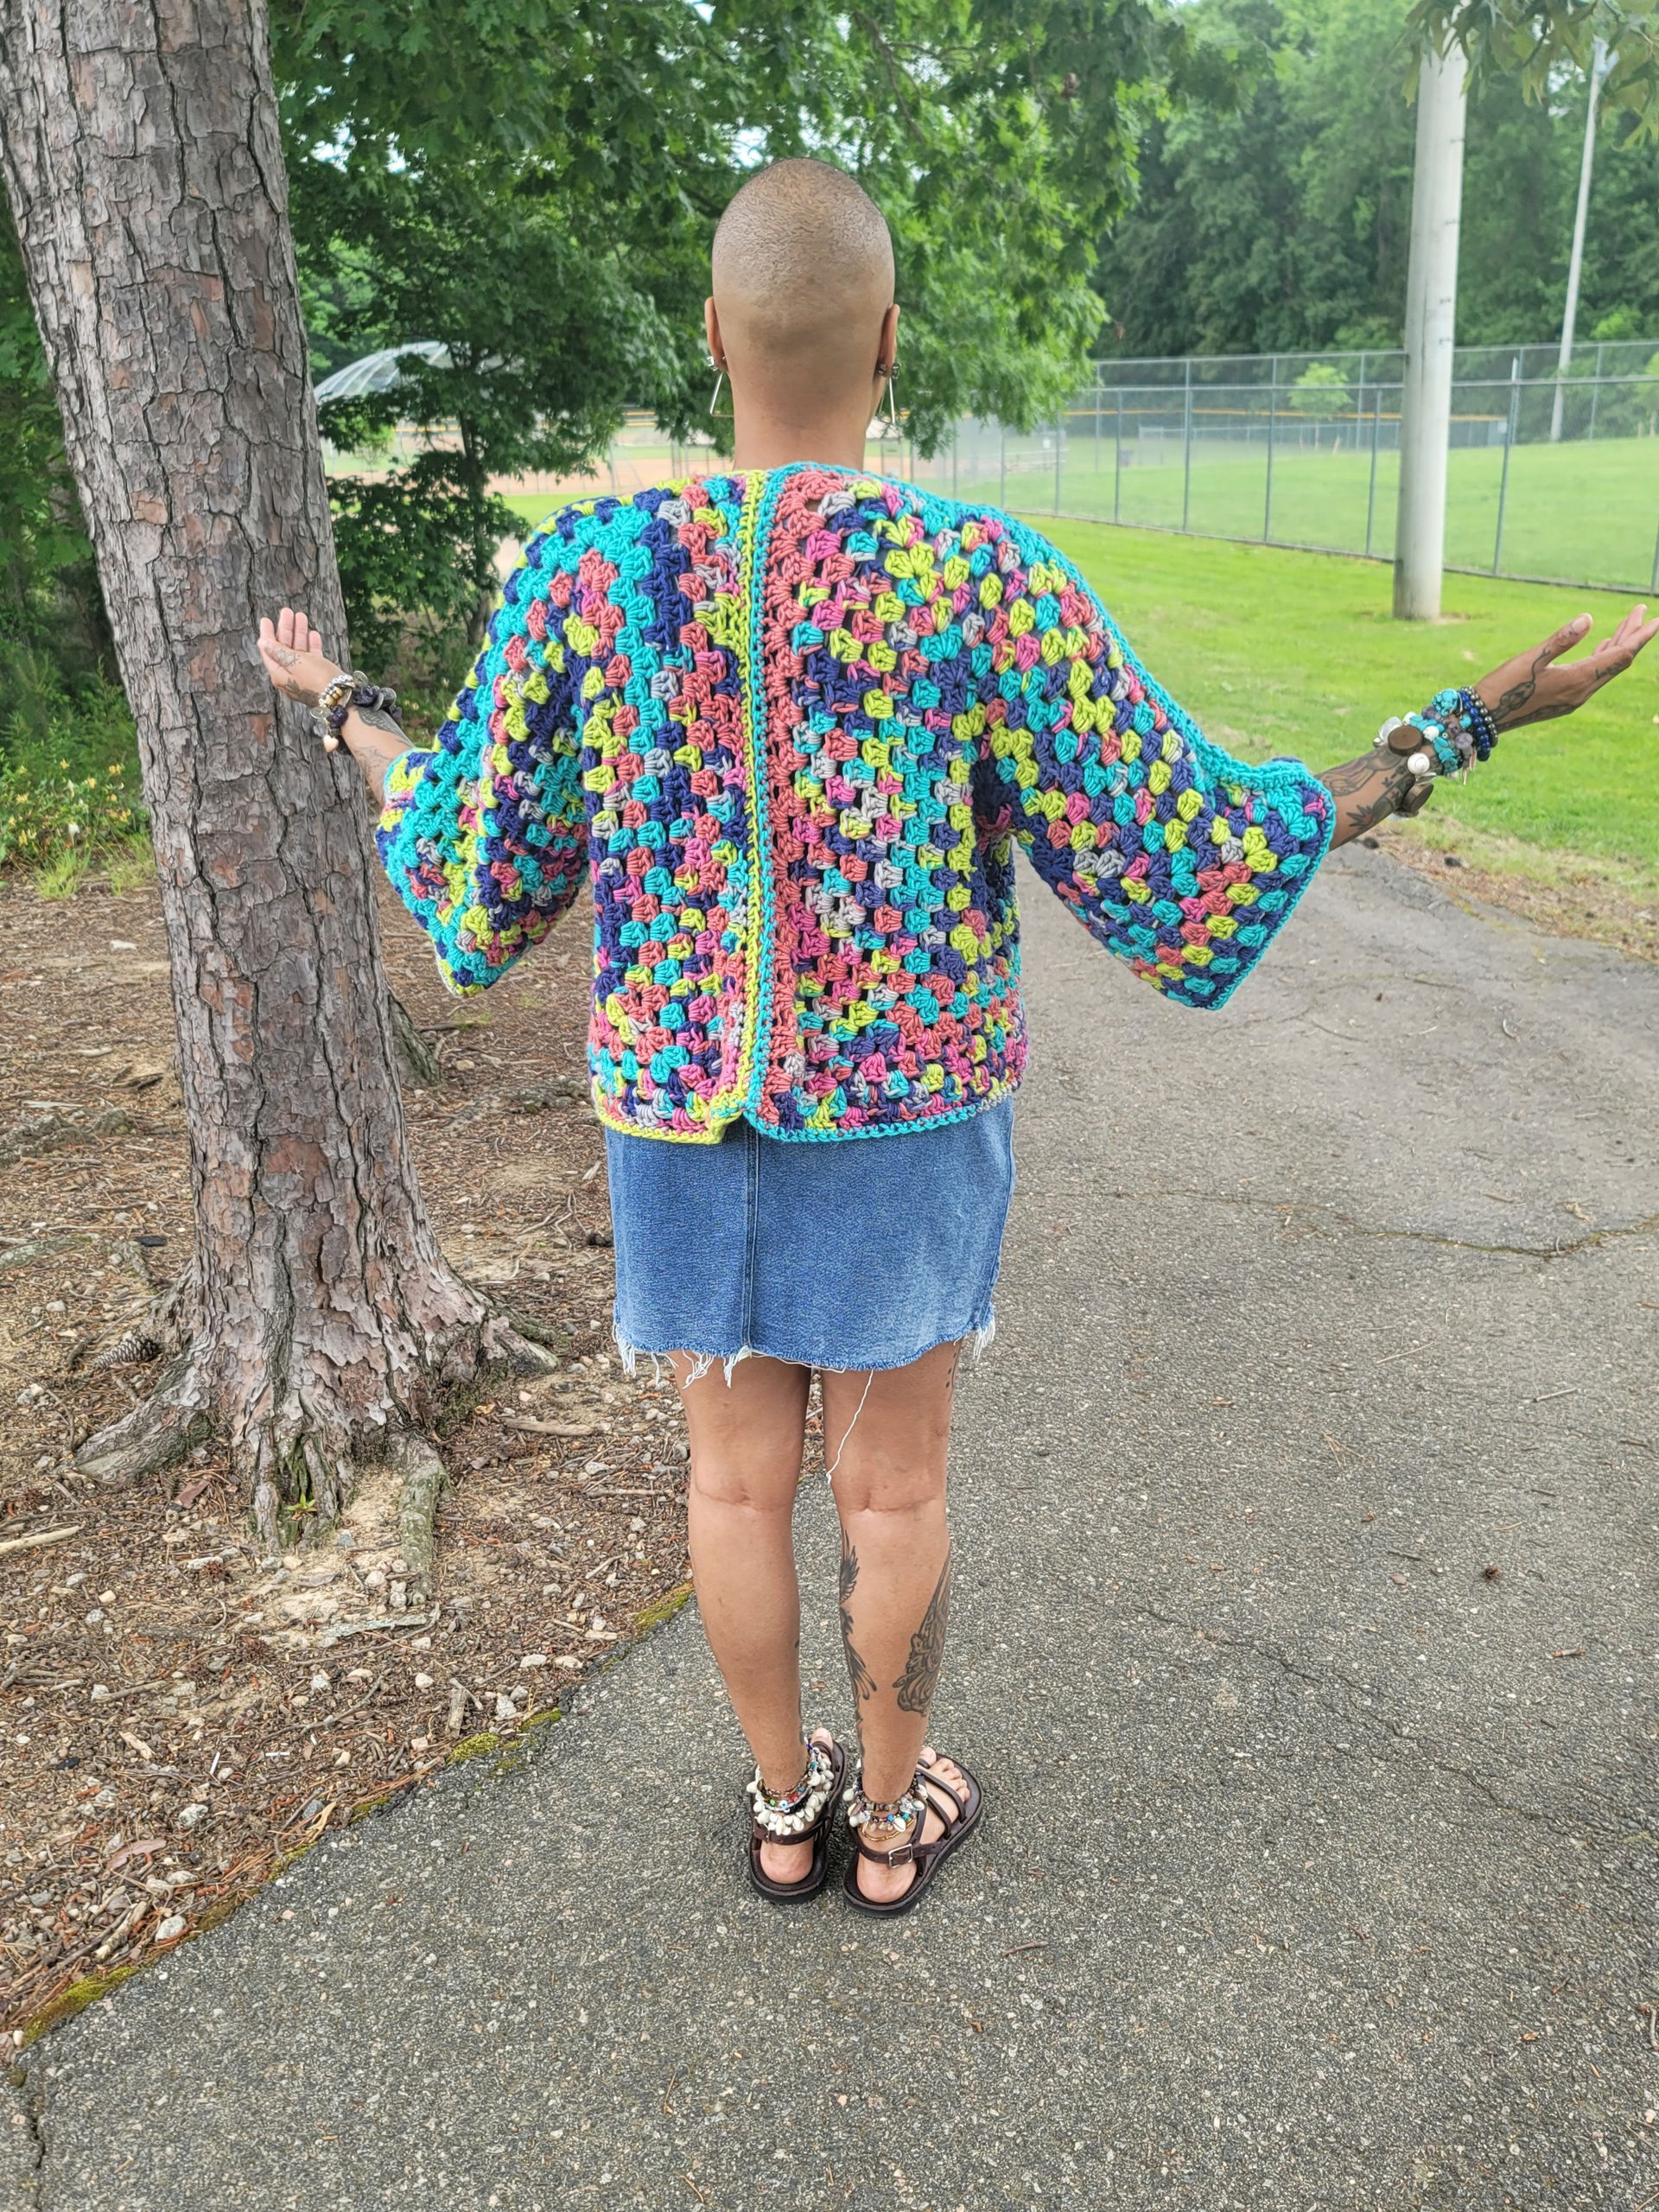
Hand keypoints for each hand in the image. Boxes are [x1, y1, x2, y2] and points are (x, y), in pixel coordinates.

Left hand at [256, 606, 344, 725]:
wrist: (340, 697)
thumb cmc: (317, 679)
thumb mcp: (295, 661)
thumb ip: (278, 650)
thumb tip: (263, 643)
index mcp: (279, 673)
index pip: (269, 650)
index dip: (267, 634)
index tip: (266, 619)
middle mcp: (290, 675)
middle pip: (284, 648)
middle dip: (286, 628)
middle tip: (287, 612)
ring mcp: (304, 675)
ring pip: (299, 650)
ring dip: (299, 633)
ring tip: (301, 616)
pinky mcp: (318, 675)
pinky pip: (312, 657)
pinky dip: (311, 645)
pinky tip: (313, 634)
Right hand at [1475, 604, 1656, 732]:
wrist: (1484, 717)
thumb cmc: (1504, 686)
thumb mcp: (1531, 658)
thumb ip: (1562, 638)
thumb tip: (1589, 618)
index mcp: (1577, 680)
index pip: (1620, 655)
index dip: (1640, 636)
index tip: (1655, 618)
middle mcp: (1581, 692)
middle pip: (1618, 661)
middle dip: (1632, 636)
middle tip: (1642, 611)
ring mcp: (1574, 698)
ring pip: (1606, 669)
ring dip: (1618, 645)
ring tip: (1629, 624)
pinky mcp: (1564, 699)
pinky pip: (1594, 676)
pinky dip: (1602, 658)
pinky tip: (1602, 647)